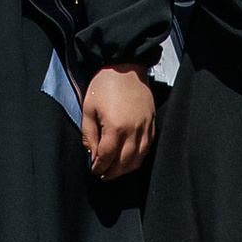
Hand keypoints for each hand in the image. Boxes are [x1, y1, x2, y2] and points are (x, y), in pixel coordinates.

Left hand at [81, 66, 155, 183]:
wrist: (125, 66)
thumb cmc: (105, 85)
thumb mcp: (88, 109)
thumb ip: (89, 135)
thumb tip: (91, 154)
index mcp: (115, 128)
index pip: (107, 157)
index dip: (99, 167)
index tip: (93, 169)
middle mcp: (133, 131)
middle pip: (123, 163)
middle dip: (112, 172)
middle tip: (103, 175)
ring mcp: (146, 128)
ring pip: (137, 159)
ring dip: (125, 169)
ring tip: (115, 170)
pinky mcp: (152, 124)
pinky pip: (147, 148)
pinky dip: (138, 158)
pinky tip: (129, 158)